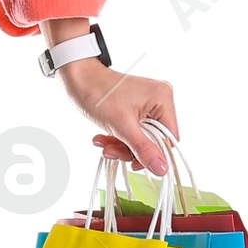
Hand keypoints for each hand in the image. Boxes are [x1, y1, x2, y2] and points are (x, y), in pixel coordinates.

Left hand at [56, 60, 177, 178]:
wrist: (77, 78)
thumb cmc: (98, 93)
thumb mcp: (121, 126)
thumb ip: (143, 149)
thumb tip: (162, 169)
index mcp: (162, 99)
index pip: (169, 138)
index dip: (155, 154)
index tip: (136, 163)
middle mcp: (159, 100)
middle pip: (154, 139)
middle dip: (131, 149)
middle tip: (112, 152)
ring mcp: (147, 104)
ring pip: (142, 138)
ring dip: (121, 145)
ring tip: (103, 144)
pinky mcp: (135, 108)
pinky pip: (133, 131)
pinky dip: (119, 137)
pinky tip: (103, 138)